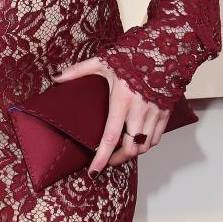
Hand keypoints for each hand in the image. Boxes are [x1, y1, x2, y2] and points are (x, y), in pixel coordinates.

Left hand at [54, 58, 170, 176]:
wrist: (164, 50)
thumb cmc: (132, 56)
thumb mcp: (102, 62)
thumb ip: (78, 71)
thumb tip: (56, 78)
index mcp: (122, 101)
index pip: (110, 137)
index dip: (101, 157)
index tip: (94, 171)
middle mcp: (140, 112)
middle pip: (130, 149)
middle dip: (117, 160)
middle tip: (105, 161)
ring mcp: (155, 114)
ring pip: (145, 146)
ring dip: (132, 153)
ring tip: (120, 151)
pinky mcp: (166, 114)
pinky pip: (157, 138)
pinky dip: (146, 144)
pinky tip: (137, 141)